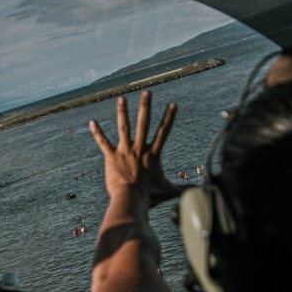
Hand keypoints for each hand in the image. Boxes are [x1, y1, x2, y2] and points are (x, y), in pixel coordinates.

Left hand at [89, 91, 181, 206]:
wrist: (131, 199)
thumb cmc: (150, 197)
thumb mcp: (169, 191)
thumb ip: (183, 190)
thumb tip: (199, 193)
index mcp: (153, 154)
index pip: (163, 132)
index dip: (169, 118)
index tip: (173, 104)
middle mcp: (139, 149)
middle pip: (143, 123)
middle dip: (145, 106)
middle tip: (147, 92)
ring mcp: (125, 151)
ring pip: (124, 127)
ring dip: (122, 112)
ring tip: (121, 98)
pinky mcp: (111, 157)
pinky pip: (103, 143)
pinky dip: (97, 133)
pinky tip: (92, 123)